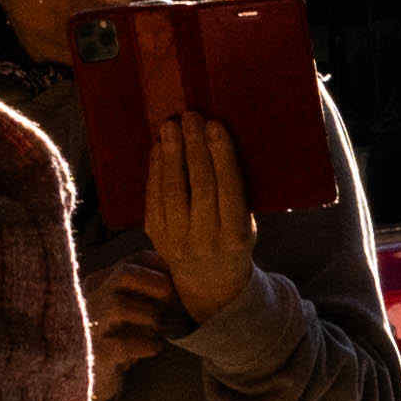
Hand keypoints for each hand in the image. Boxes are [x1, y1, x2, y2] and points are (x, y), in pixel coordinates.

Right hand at [89, 253, 179, 383]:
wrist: (93, 380)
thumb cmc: (120, 340)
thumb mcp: (134, 310)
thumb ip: (151, 293)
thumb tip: (188, 282)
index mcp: (102, 282)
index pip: (135, 259)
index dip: (163, 268)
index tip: (178, 285)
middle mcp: (90, 297)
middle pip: (124, 273)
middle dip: (156, 284)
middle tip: (173, 303)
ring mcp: (89, 324)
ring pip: (119, 305)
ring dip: (152, 317)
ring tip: (162, 330)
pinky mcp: (93, 352)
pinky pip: (123, 343)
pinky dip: (147, 344)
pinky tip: (155, 348)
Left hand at [145, 108, 257, 320]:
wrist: (210, 283)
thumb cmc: (234, 241)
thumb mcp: (246, 223)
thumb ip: (236, 191)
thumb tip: (219, 140)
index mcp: (236, 236)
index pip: (229, 190)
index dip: (221, 156)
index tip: (215, 126)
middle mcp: (206, 241)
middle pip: (199, 187)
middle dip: (194, 148)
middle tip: (191, 117)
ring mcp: (177, 241)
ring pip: (172, 190)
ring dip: (171, 154)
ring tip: (171, 125)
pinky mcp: (156, 236)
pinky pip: (153, 198)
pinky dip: (155, 169)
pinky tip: (159, 147)